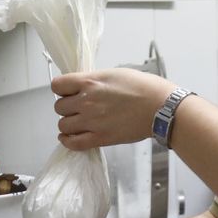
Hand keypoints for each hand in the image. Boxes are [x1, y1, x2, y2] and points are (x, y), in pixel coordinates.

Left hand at [52, 68, 173, 149]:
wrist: (160, 107)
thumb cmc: (143, 87)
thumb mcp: (114, 74)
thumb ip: (94, 81)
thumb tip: (83, 87)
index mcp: (90, 82)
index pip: (57, 85)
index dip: (61, 89)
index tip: (67, 92)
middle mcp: (86, 102)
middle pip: (58, 107)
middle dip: (66, 107)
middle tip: (77, 108)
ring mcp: (92, 121)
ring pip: (63, 125)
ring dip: (68, 124)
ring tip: (77, 122)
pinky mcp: (100, 138)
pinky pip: (73, 143)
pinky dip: (68, 141)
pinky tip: (69, 137)